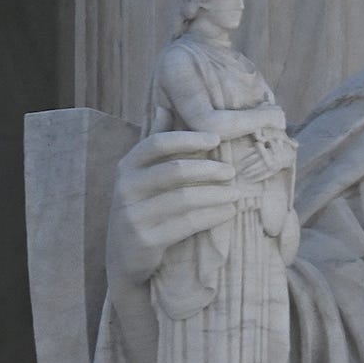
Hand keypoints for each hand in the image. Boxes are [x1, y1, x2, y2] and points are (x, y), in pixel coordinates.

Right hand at [107, 130, 238, 288]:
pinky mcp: (146, 239)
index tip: (216, 138)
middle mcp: (125, 187)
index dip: (188, 138)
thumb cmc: (143, 208)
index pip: (156, 143)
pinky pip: (186, 224)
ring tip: (238, 193)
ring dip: (216, 194)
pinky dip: (212, 216)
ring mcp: (133, 214)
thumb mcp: (142, 176)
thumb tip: (165, 106)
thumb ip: (154, 145)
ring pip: (183, 199)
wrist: (125, 256)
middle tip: (233, 171)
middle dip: (208, 169)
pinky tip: (229, 211)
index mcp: (126, 167)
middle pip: (174, 171)